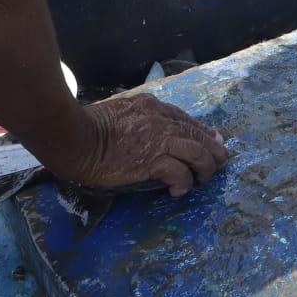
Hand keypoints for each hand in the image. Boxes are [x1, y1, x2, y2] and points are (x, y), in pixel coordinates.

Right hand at [65, 93, 230, 197]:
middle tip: (220, 161)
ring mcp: (158, 139)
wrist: (75, 137)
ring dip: (205, 167)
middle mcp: (160, 119)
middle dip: (213, 149)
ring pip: (197, 152)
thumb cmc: (88, 126)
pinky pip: (179, 172)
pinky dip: (184, 182)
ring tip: (204, 179)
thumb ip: (139, 117)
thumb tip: (148, 131)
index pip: (185, 118)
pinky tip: (179, 190)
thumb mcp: (119, 111)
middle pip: (197, 133)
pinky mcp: (152, 159)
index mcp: (152, 106)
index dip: (202, 131)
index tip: (213, 139)